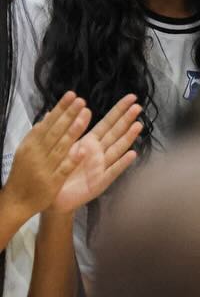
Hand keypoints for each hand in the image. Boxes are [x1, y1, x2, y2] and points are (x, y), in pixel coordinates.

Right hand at [5, 92, 91, 221]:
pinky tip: (83, 150)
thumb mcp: (27, 152)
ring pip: (60, 147)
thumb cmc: (23, 174)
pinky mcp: (52, 183)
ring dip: (73, 131)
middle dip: (68, 115)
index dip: (60, 109)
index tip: (72, 95)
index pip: (47, 123)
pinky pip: (63, 169)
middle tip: (82, 100)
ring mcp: (44, 168)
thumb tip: (47, 117)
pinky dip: (72, 160)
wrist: (16, 201)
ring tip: (85, 116)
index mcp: (30, 145)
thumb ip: (38, 135)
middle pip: (54, 131)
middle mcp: (36, 154)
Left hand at [50, 94, 142, 213]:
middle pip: (116, 132)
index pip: (107, 122)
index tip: (131, 97)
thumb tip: (54, 110)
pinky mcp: (101, 182)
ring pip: (117, 148)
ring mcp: (102, 166)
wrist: (54, 198)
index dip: (119, 110)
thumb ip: (61, 131)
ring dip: (128, 137)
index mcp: (89, 143)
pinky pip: (113, 171)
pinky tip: (132, 154)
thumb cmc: (58, 173)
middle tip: (138, 106)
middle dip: (126, 119)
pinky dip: (122, 163)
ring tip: (138, 125)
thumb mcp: (59, 148)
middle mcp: (99, 153)